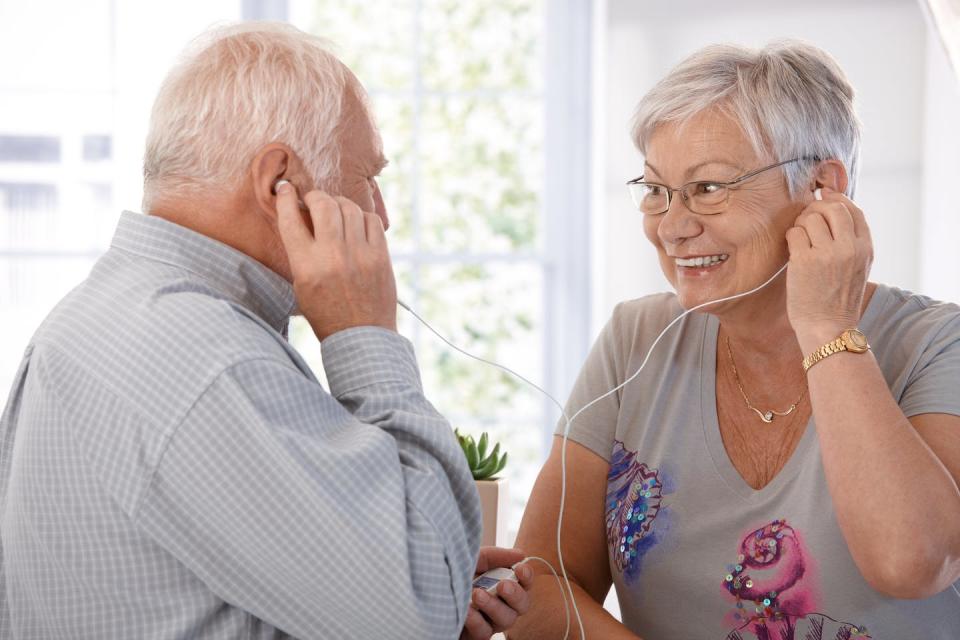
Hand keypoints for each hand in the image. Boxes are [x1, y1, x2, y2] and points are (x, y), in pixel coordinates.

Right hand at [276, 184, 396, 340]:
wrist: (361, 338)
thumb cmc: (326, 314)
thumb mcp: (301, 286)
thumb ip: (300, 252)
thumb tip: (300, 216)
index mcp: (306, 266)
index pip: (290, 219)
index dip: (285, 198)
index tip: (285, 189)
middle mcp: (333, 256)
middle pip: (323, 205)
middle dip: (315, 196)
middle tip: (313, 201)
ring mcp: (360, 254)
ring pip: (348, 208)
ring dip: (338, 204)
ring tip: (335, 210)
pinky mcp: (381, 256)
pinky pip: (372, 220)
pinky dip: (361, 216)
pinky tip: (356, 223)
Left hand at [460, 547, 534, 639]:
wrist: (430, 587)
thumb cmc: (454, 573)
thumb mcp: (474, 559)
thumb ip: (495, 556)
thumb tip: (520, 555)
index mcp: (503, 582)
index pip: (525, 583)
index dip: (527, 577)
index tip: (519, 569)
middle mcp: (501, 603)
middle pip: (522, 605)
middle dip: (515, 594)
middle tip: (502, 586)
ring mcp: (490, 621)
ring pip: (505, 620)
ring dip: (494, 606)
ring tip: (477, 595)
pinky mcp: (476, 635)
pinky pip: (484, 633)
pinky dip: (476, 621)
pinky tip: (466, 610)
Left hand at [785, 188, 872, 348]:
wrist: (828, 327)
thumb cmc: (838, 299)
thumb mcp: (858, 267)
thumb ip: (852, 241)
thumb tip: (834, 209)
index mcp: (865, 248)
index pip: (854, 210)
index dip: (837, 200)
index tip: (824, 201)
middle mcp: (849, 248)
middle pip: (833, 208)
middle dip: (816, 208)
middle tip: (807, 220)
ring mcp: (827, 254)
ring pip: (810, 218)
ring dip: (801, 224)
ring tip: (800, 240)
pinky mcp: (804, 261)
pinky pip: (794, 233)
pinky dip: (791, 237)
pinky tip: (793, 250)